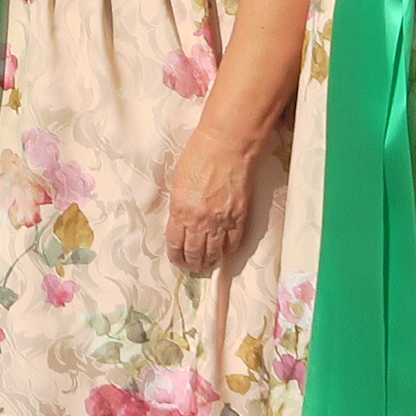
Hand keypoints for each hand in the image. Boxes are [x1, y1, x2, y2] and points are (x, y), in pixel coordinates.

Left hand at [162, 118, 261, 274]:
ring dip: (209, 262)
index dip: (176, 256)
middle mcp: (200, 220)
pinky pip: (233, 242)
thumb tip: (180, 221)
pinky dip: (228, 252)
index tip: (177, 262)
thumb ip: (179, 205)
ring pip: (215, 251)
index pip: (176, 243)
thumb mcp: (178, 182)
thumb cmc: (198, 157)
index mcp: (181, 211)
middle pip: (195, 251)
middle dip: (192, 263)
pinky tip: (225, 256)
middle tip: (192, 269)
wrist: (226, 147)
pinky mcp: (239, 216)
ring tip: (206, 267)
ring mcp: (221, 220)